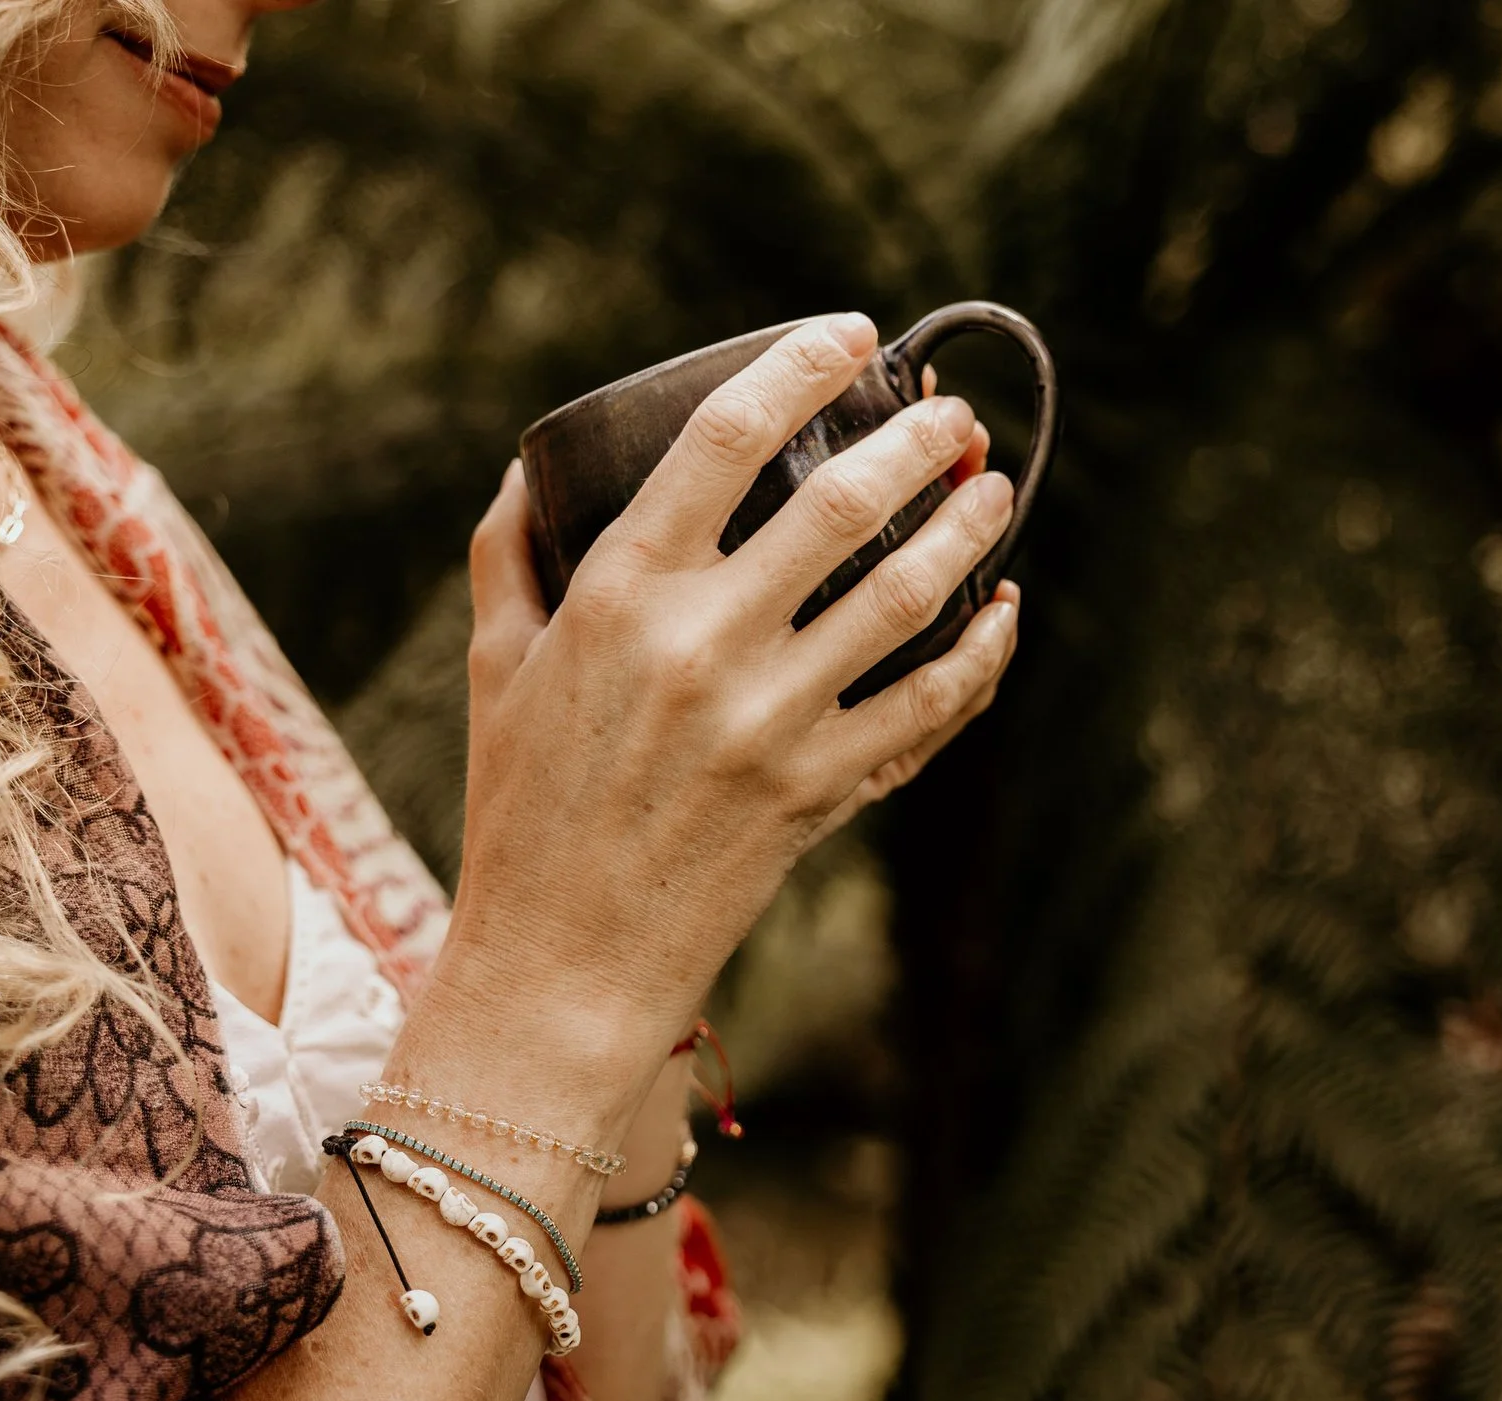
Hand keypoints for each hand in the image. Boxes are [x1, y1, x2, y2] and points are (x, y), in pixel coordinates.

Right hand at [414, 313, 1021, 1131]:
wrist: (563, 963)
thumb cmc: (522, 809)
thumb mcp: (498, 668)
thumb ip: (511, 557)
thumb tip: (530, 471)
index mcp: (620, 594)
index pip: (726, 436)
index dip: (800, 366)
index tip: (850, 336)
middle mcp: (705, 645)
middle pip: (844, 501)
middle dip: (917, 441)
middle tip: (951, 416)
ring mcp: (774, 721)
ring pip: (909, 593)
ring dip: (969, 528)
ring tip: (993, 489)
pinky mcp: (823, 789)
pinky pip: (932, 703)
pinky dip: (982, 652)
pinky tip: (1003, 612)